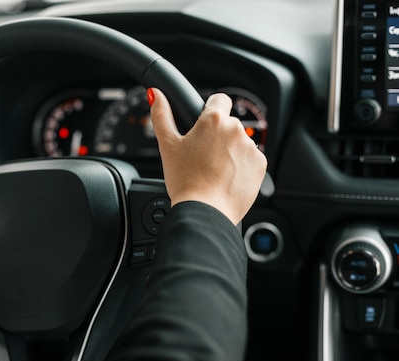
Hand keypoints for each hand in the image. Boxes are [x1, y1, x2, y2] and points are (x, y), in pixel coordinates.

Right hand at [149, 89, 266, 224]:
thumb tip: (155, 94)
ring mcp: (250, 147)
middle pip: (227, 125)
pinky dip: (240, 167)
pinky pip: (250, 160)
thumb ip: (161, 116)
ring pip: (238, 143)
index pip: (219, 100)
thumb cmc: (185, 180)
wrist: (205, 211)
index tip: (203, 127)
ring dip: (229, 152)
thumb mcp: (167, 145)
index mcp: (214, 120)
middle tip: (201, 157)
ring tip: (213, 171)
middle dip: (217, 137)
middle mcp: (236, 129)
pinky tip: (225, 179)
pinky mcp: (260, 165)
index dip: (209, 111)